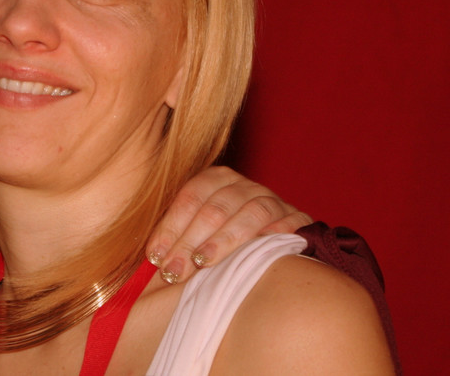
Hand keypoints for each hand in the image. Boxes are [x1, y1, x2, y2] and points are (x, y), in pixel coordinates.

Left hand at [145, 166, 312, 283]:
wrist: (273, 241)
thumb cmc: (222, 239)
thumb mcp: (197, 230)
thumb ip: (176, 236)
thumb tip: (151, 256)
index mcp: (216, 178)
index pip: (189, 197)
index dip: (170, 227)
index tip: (155, 256)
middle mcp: (244, 185)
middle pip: (215, 208)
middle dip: (190, 241)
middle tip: (173, 270)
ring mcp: (272, 199)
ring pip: (249, 213)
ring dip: (224, 240)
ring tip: (204, 262)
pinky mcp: (298, 218)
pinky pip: (287, 223)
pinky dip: (271, 236)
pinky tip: (255, 254)